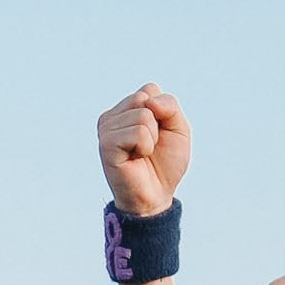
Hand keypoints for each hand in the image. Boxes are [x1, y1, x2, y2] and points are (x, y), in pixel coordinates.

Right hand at [96, 85, 186, 216]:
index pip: (149, 90)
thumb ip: (170, 107)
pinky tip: (135, 158)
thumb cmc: (165, 163)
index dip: (163, 112)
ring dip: (152, 138)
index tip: (158, 133)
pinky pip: (137, 132)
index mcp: (125, 110)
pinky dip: (145, 146)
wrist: (156, 194)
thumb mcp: (179, 129)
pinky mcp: (106, 145)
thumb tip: (149, 102)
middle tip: (150, 145)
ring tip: (142, 153)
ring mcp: (106, 130)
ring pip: (142, 115)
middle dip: (158, 123)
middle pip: (145, 99)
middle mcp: (111, 117)